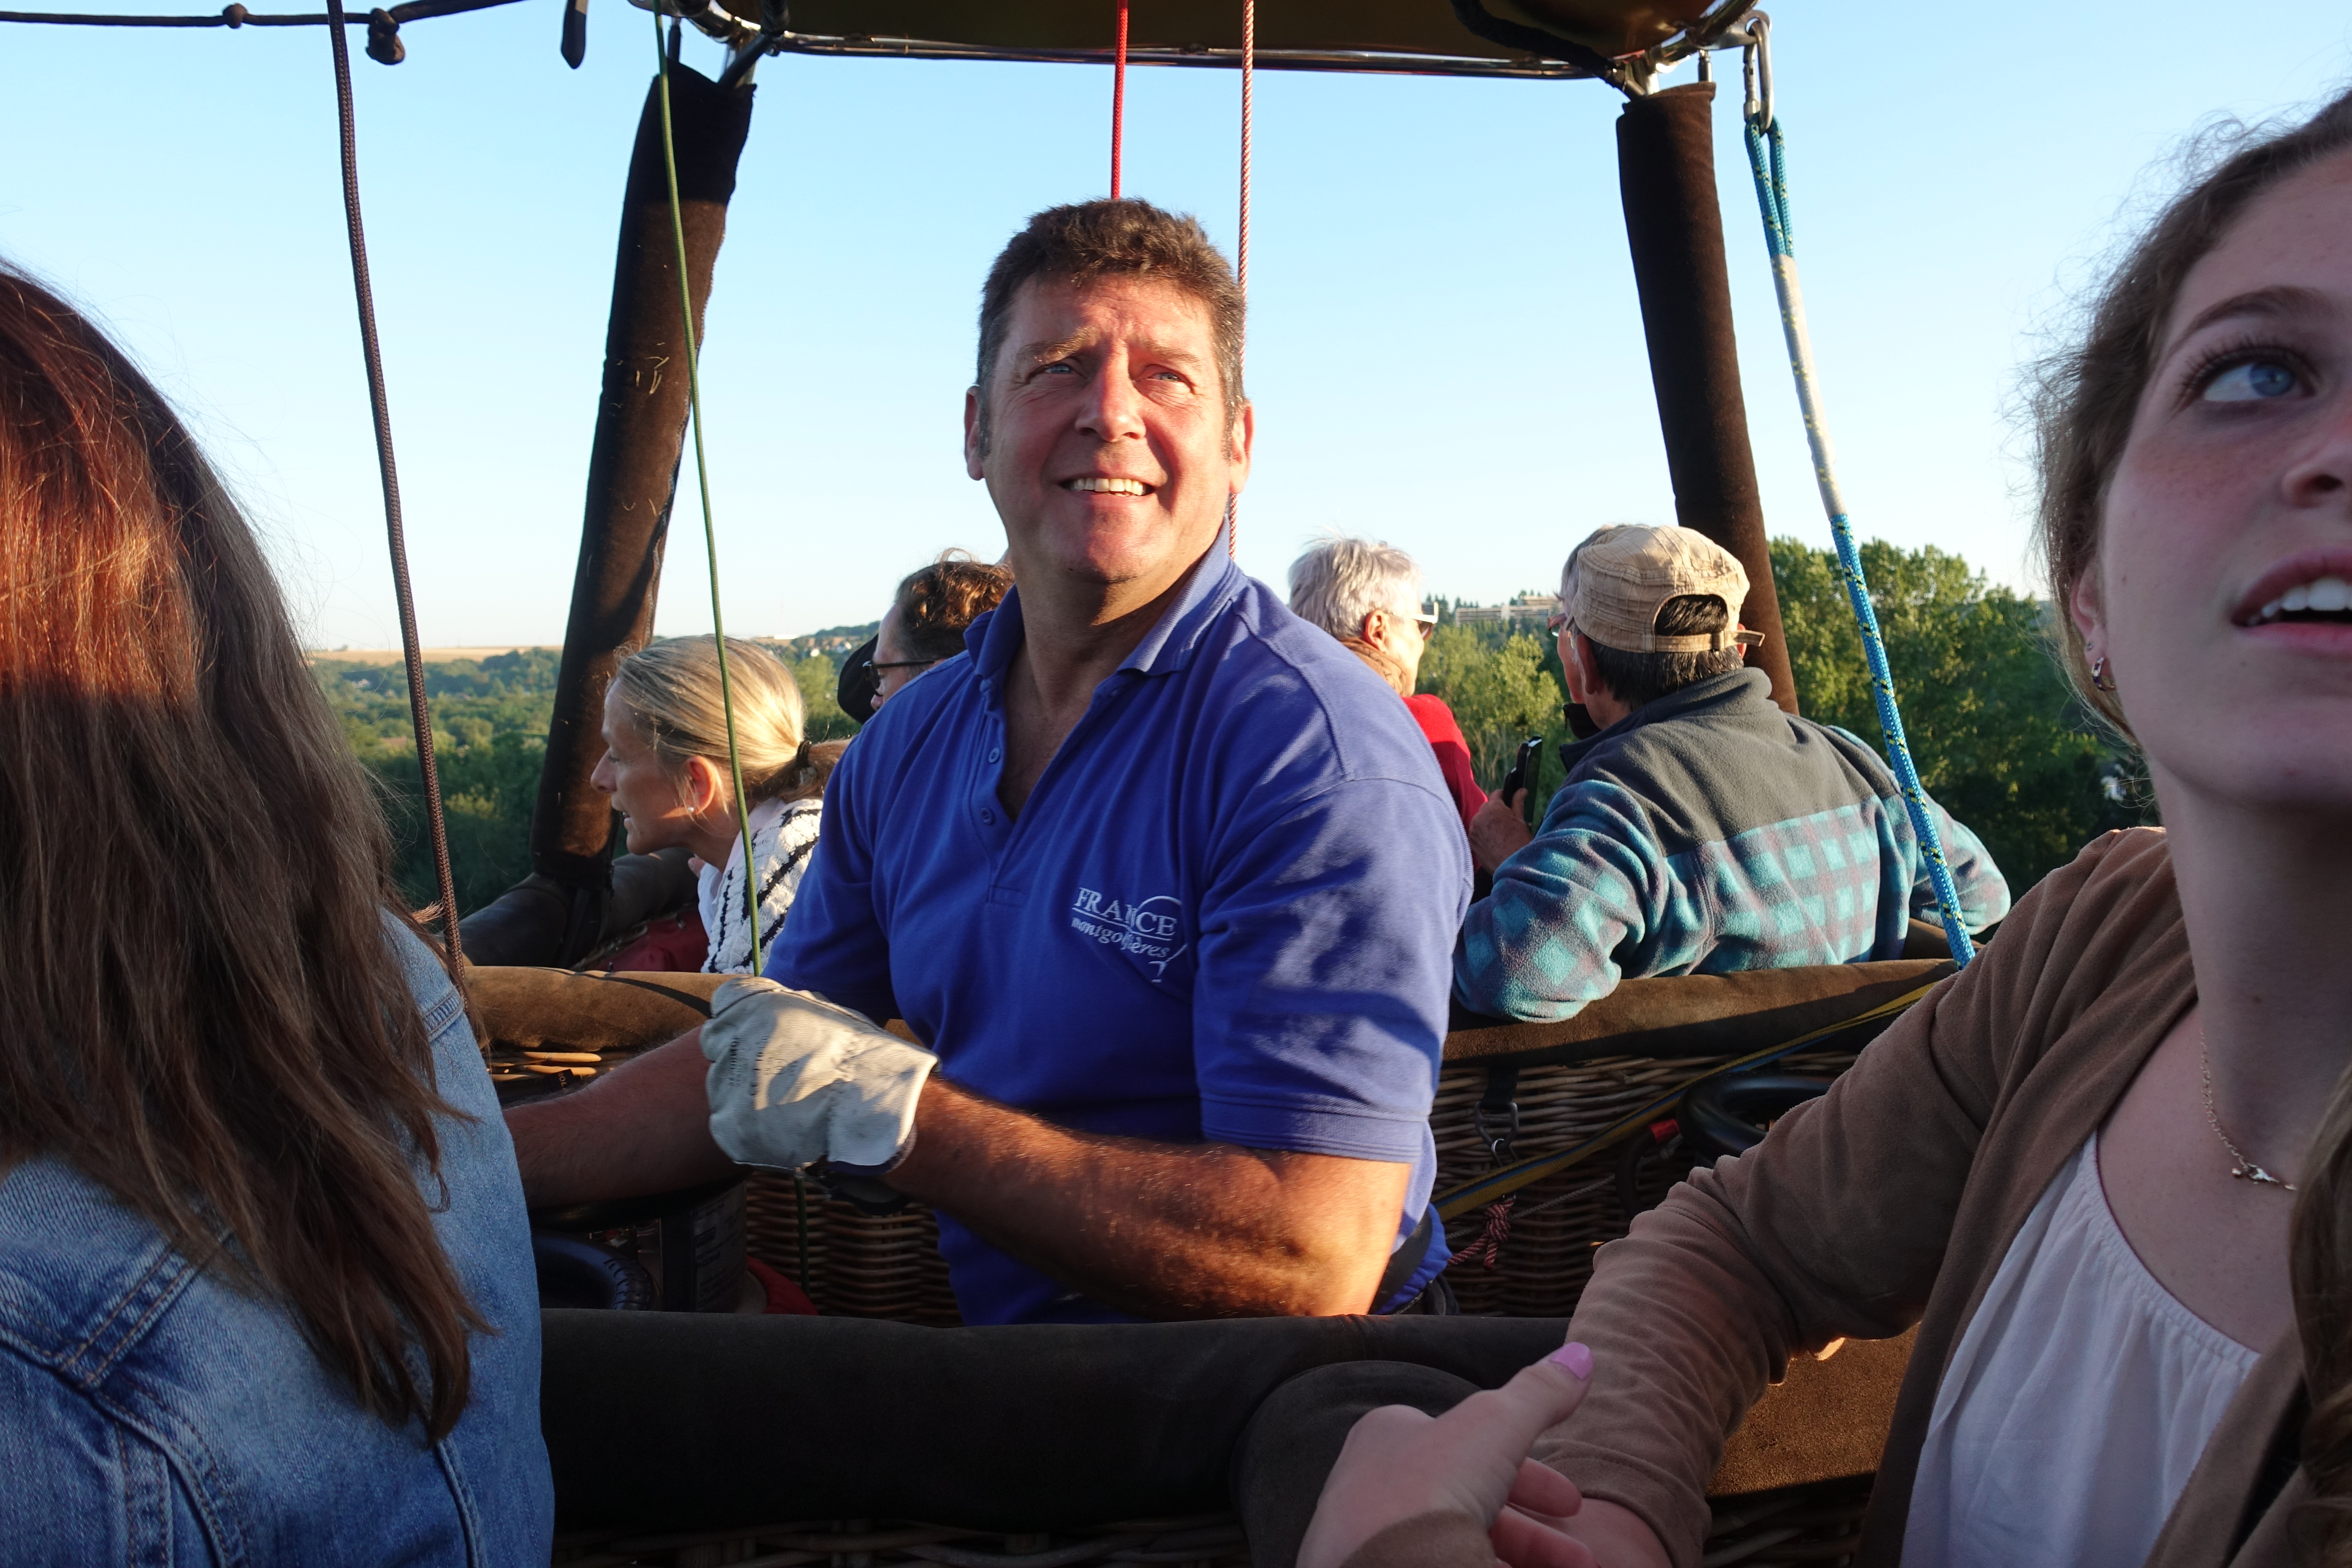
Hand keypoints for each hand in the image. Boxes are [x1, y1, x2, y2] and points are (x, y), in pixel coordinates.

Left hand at [702, 979, 937, 1171]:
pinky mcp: (730, 1126)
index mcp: (758, 1007)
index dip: (741, 1023)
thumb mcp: (829, 1013)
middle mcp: (736, 1041)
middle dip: (744, 1062)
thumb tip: (772, 1004)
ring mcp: (729, 1085)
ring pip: (722, 1089)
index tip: (762, 1040)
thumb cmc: (863, 1059)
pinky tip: (782, 1128)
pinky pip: (726, 1124)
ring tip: (788, 1108)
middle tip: (781, 1080)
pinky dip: (747, 1129)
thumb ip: (790, 1006)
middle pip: (720, 1050)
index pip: (724, 1006)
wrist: (878, 1110)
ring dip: (745, 1097)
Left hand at [1298, 1343, 1596, 1567]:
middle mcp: (1377, 1485)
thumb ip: (1537, 1394)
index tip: (1571, 1502)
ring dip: (1524, 1557)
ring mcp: (1377, 1535)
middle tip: (1581, 1556)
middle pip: (1472, 1503)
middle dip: (1536, 1533)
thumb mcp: (1496, 1425)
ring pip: (1460, 1541)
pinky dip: (1484, 1567)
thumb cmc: (1429, 1488)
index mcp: (1393, 1436)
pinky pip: (1442, 1565)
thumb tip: (1580, 1355)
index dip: (1532, 1474)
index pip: (1472, 1446)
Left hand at [1468, 789, 1535, 873]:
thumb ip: (1518, 802)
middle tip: (1506, 821)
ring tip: (1499, 832)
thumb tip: (1521, 790)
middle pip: (1486, 807)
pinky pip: (1476, 831)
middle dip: (1495, 811)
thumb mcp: (1520, 820)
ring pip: (1480, 819)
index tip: (1507, 801)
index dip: (1503, 797)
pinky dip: (1482, 833)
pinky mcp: (1470, 840)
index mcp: (1493, 808)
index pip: (1496, 794)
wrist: (1511, 866)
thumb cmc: (1519, 843)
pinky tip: (1492, 840)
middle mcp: (1479, 816)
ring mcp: (1473, 829)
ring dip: (1487, 822)